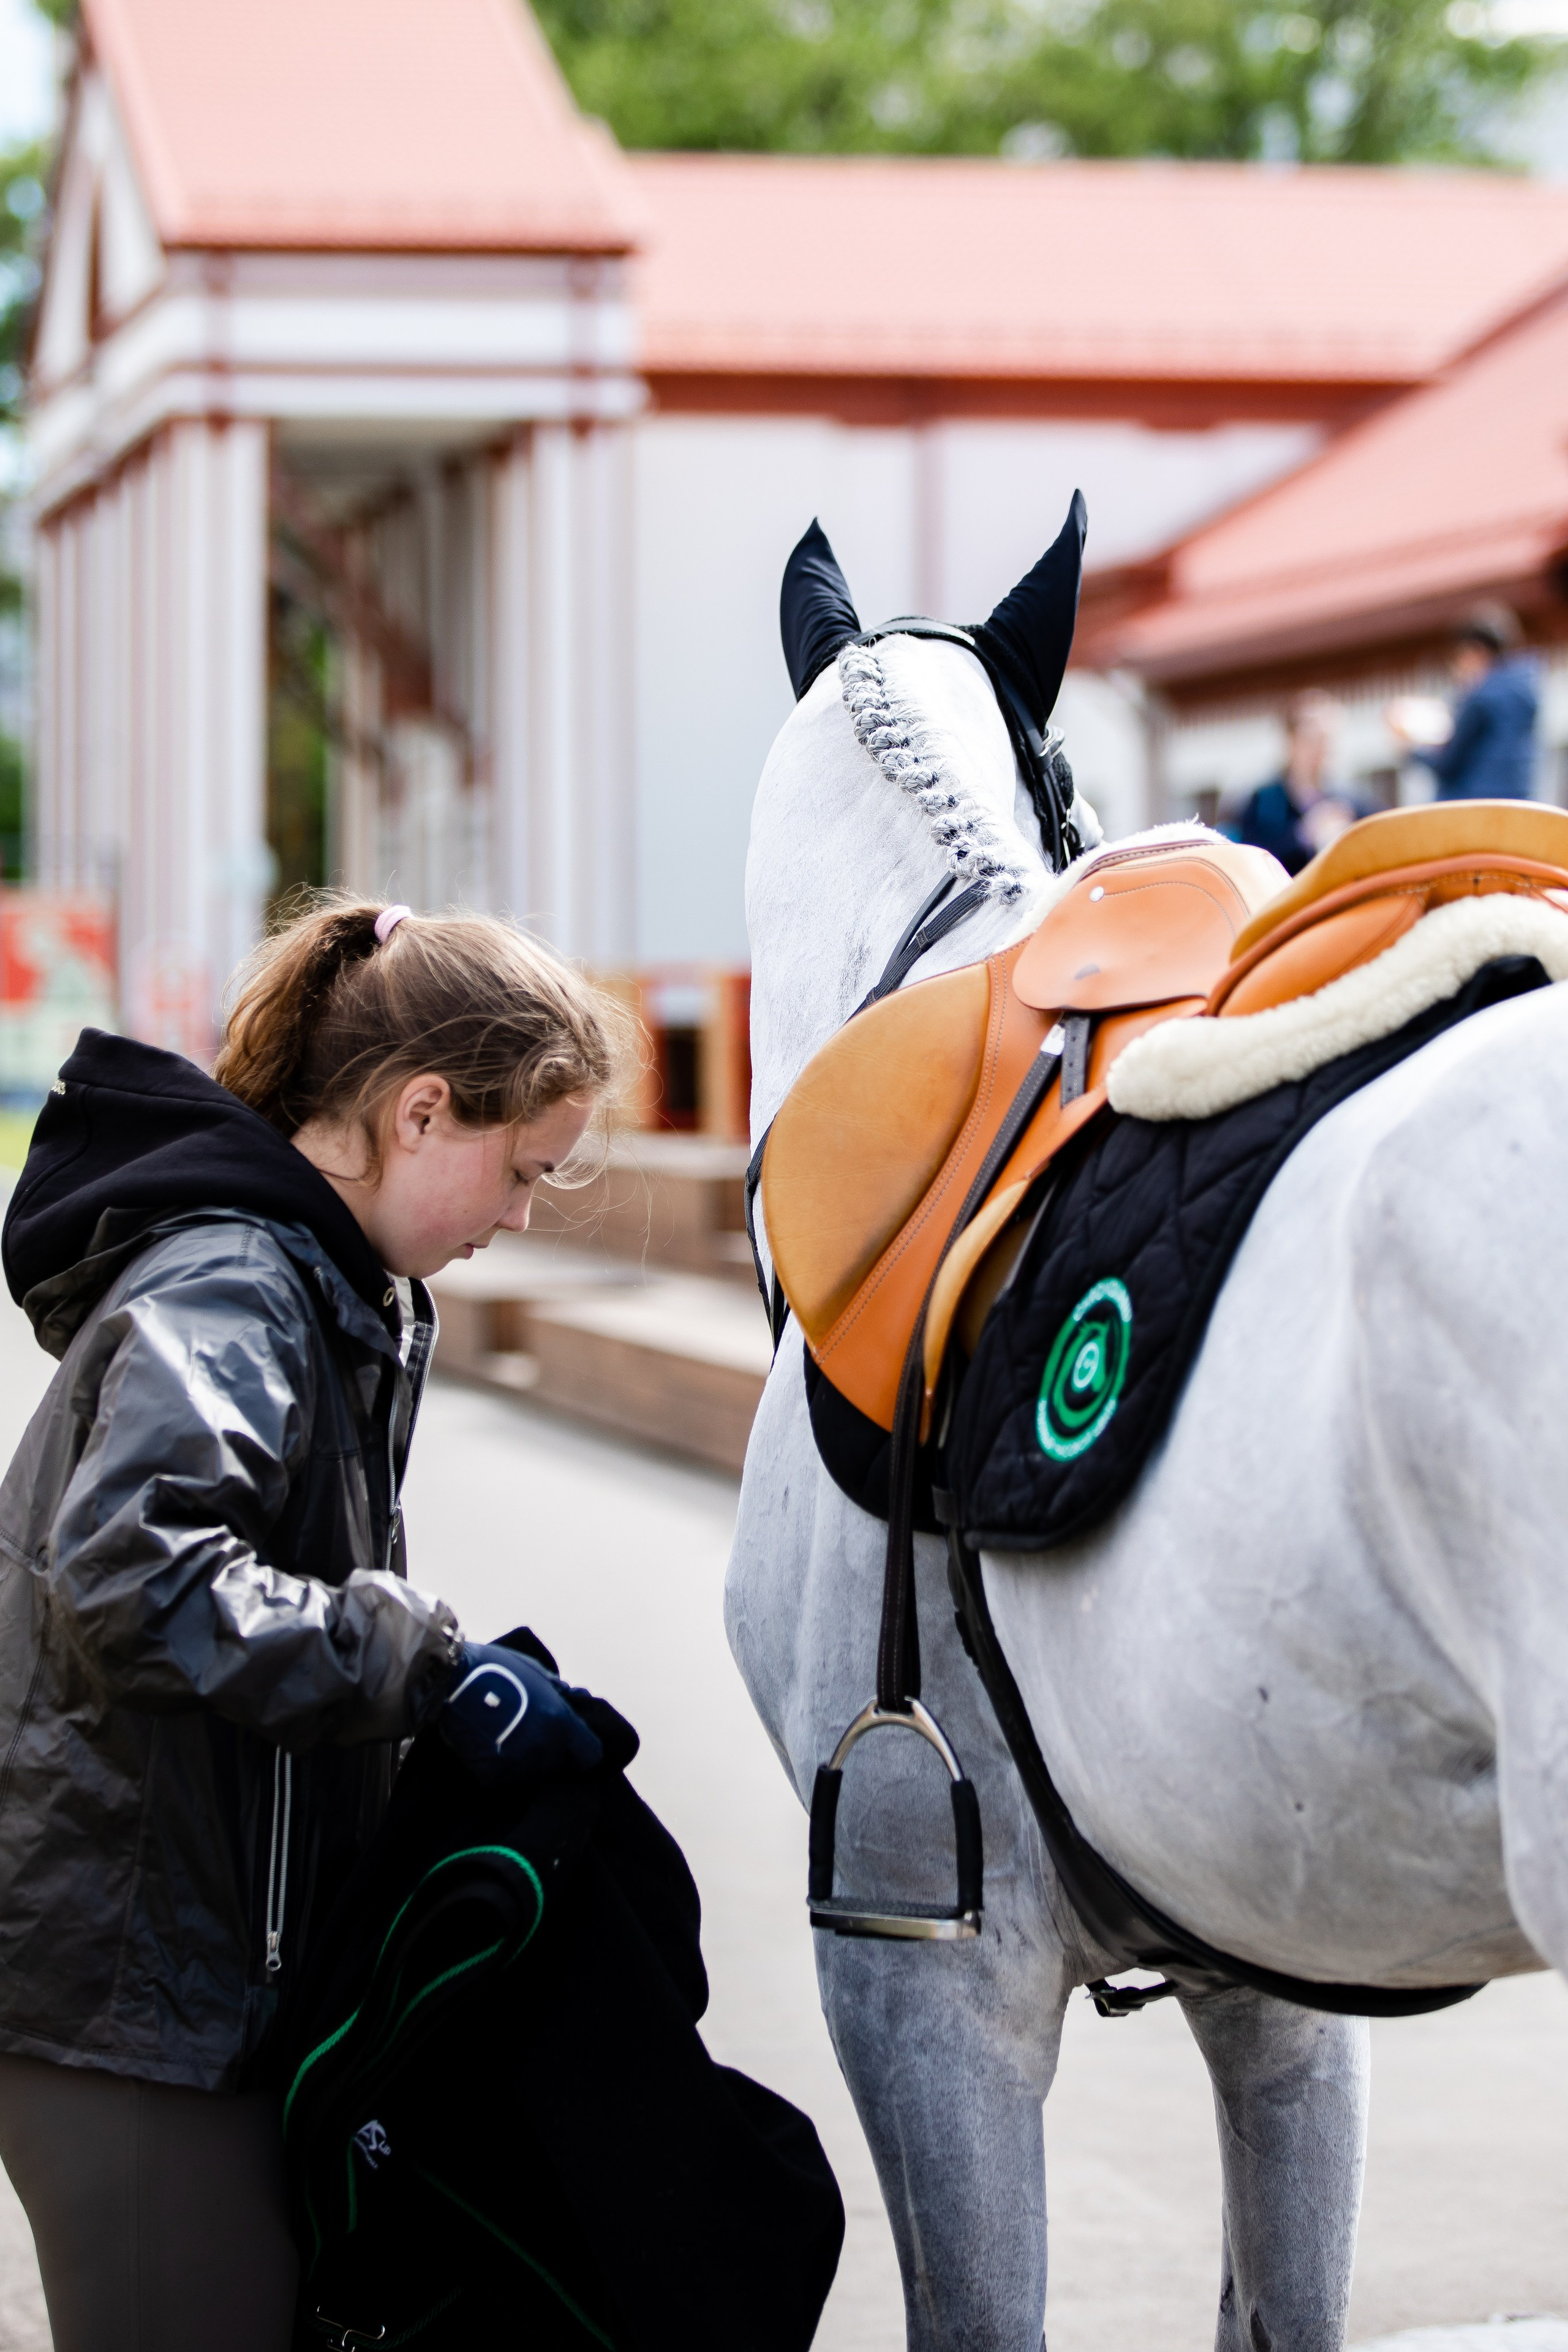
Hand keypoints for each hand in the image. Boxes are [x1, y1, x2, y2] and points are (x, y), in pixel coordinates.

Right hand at [438, 1642, 602, 1789]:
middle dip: (550, 1754)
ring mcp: (519, 1764)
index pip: (590, 1754)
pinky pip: (504, 1778)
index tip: (571, 1747)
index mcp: (561, 1722)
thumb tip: (575, 1699)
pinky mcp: (492, 1774)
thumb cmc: (495, 1668)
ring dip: (524, 1762)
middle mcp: (544, 1747)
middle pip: (558, 1765)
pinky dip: (499, 1768)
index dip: (581, 1751)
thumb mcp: (535, 1671)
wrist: (451, 1680)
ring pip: (532, 1774)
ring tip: (506, 1740)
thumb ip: (558, 1691)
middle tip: (529, 1737)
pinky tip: (488, 1748)